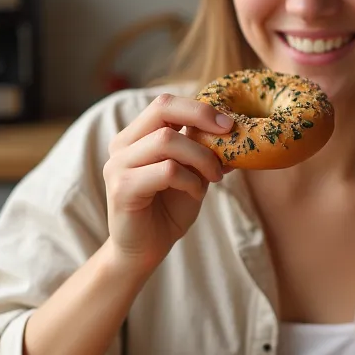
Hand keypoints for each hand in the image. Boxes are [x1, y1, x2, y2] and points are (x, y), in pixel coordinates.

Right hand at [102, 92, 232, 273]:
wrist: (144, 250)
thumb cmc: (168, 210)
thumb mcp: (193, 174)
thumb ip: (204, 151)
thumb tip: (236, 132)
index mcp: (136, 136)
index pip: (165, 104)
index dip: (199, 107)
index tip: (229, 123)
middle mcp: (122, 145)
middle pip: (162, 109)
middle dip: (201, 116)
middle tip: (228, 134)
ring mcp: (118, 165)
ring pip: (167, 141)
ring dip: (201, 158)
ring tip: (213, 178)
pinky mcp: (122, 188)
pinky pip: (166, 171)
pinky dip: (190, 181)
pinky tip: (195, 193)